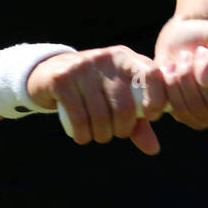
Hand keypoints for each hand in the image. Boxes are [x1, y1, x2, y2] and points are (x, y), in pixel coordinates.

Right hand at [27, 46, 166, 154]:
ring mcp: (82, 68)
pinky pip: (79, 117)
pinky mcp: (62, 79)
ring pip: (101, 115)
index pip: (152, 74)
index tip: (152, 116)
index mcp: (126, 58)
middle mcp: (106, 59)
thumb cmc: (93, 89)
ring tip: (98, 135)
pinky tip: (83, 137)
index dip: (157, 99)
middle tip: (116, 133)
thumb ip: (137, 121)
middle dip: (122, 129)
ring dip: (102, 135)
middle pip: (124, 106)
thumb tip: (154, 149)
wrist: (50, 71)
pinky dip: (83, 135)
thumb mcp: (117, 97)